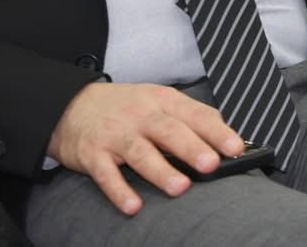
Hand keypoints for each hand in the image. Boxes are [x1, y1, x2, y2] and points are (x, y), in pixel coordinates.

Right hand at [46, 81, 245, 215]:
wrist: (70, 104)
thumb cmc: (126, 107)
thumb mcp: (158, 101)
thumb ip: (189, 118)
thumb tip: (225, 139)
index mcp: (163, 101)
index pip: (195, 114)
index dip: (216, 131)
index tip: (235, 147)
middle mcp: (141, 116)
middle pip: (169, 131)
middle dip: (192, 148)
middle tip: (211, 165)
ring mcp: (116, 135)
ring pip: (140, 153)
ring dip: (160, 171)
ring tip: (180, 188)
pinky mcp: (92, 154)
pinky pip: (107, 174)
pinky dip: (119, 191)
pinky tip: (133, 206)